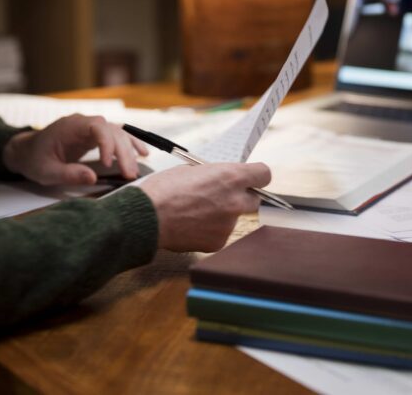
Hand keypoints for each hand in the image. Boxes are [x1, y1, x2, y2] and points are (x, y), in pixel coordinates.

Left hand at [2, 114, 148, 185]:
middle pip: (112, 132)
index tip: (108, 163)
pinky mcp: (94, 136)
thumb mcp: (47, 171)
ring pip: (117, 133)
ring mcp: (90, 128)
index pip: (97, 127)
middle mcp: (84, 123)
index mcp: (71, 126)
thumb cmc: (34, 159)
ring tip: (136, 169)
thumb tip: (93, 178)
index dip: (107, 143)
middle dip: (123, 152)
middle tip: (129, 174)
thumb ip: (69, 174)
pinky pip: (115, 136)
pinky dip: (129, 144)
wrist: (27, 151)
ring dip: (129, 150)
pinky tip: (142, 152)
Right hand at [138, 162, 271, 251]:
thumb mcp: (192, 169)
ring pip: (234, 218)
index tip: (251, 178)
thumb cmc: (164, 189)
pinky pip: (220, 233)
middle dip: (241, 197)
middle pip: (254, 200)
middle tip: (221, 196)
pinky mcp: (218, 242)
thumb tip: (221, 179)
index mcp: (230, 177)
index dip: (256, 176)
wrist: (147, 217)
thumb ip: (213, 174)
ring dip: (222, 214)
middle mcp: (235, 202)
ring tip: (196, 212)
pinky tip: (192, 225)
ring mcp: (228, 225)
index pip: (264, 175)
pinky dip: (210, 230)